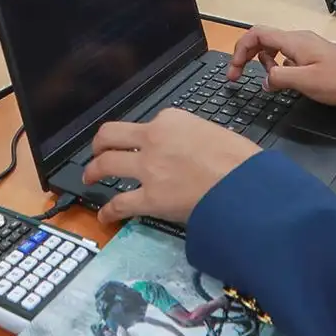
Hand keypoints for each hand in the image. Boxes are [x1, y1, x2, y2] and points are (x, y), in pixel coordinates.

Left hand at [84, 109, 261, 224]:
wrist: (245, 185)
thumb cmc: (240, 160)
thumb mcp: (214, 132)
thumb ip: (191, 136)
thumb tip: (187, 150)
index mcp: (171, 119)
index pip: (147, 124)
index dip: (143, 136)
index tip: (143, 144)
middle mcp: (153, 139)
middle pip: (111, 135)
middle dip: (100, 143)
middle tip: (98, 151)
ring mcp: (148, 168)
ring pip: (106, 164)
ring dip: (94, 170)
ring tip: (89, 176)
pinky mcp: (150, 198)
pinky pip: (120, 203)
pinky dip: (109, 211)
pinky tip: (105, 216)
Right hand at [229, 26, 335, 109]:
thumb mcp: (305, 82)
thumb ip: (279, 78)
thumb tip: (265, 80)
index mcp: (293, 41)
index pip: (256, 34)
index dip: (239, 50)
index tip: (234, 72)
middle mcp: (299, 40)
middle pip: (263, 40)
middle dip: (247, 56)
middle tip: (239, 78)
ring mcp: (308, 48)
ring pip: (276, 50)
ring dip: (265, 65)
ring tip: (270, 83)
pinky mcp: (315, 58)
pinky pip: (289, 59)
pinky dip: (280, 69)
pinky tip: (286, 84)